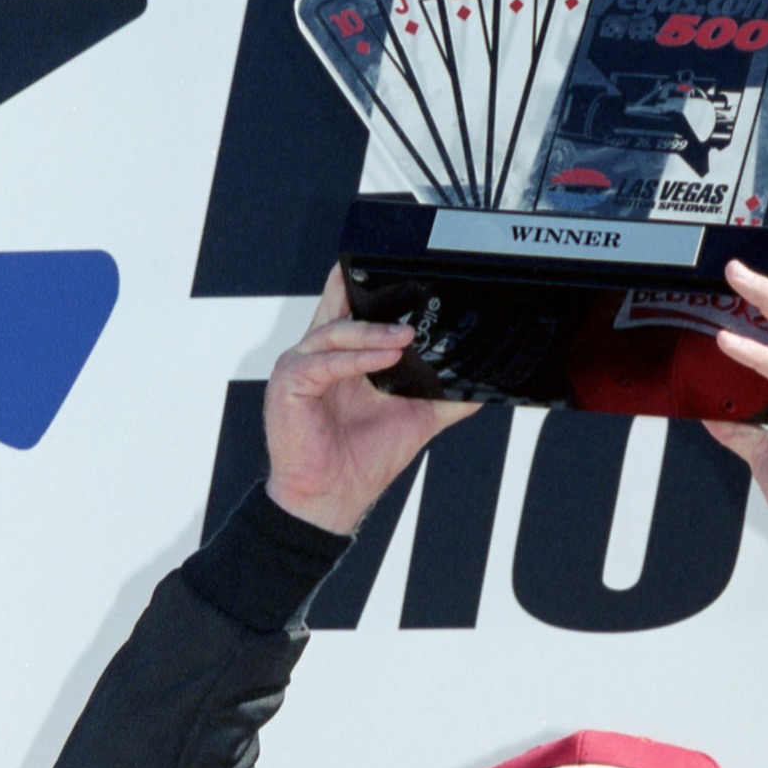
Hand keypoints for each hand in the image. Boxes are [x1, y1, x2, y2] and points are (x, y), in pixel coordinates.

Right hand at [263, 267, 479, 534]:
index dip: (365, 286)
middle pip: (337, 308)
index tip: (392, 269)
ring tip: (405, 336)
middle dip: (367, 295)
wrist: (333, 499)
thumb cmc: (361, 461)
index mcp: (340, 359)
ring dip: (372, 332)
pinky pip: (323, 362)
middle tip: (406, 291)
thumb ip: (442, 398)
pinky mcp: (289, 385)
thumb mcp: (414, 420)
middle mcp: (316, 357)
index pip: (350, 309)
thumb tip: (477, 384)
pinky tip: (385, 358)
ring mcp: (299, 367)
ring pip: (334, 333)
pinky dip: (356, 358)